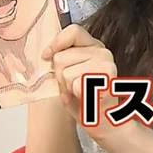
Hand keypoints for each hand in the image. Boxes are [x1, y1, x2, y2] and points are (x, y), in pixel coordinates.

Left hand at [42, 24, 120, 142]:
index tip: (47, 55)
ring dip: (66, 87)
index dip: (56, 42)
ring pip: (65, 72)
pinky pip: (74, 84)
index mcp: (94, 47)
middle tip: (72, 86)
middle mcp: (102, 52)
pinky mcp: (105, 78)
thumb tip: (46, 54)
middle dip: (59, 75)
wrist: (104, 121)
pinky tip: (84, 98)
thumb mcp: (72, 72)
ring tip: (79, 93)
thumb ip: (64, 58)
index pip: (73, 31)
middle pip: (61, 57)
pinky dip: (74, 95)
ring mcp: (106, 64)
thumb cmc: (85, 98)